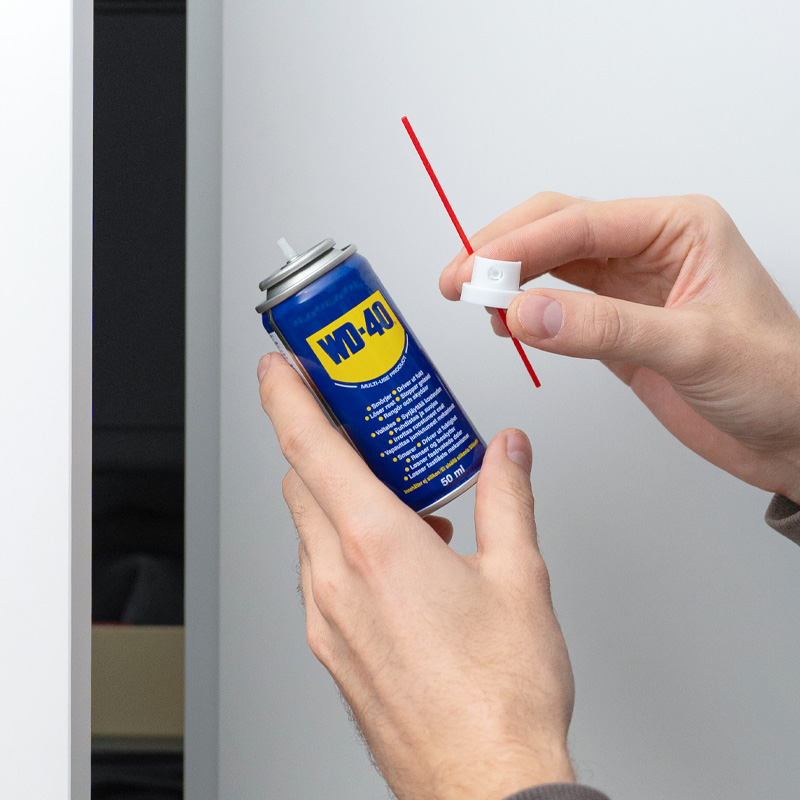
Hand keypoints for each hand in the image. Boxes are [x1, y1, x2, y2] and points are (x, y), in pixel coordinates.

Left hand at [258, 353, 575, 799]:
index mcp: (377, 547)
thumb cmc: (499, 698)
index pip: (310, 448)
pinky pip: (319, 575)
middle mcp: (336, 581)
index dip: (286, 396)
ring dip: (336, 498)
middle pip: (303, 483)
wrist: (483, 785)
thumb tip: (506, 453)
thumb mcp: (518, 577)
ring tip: (393, 496)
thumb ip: (506, 498)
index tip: (279, 366)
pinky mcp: (332, 650)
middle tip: (355, 423)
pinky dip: (341, 546)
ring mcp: (325, 620)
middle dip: (319, 442)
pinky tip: (392, 557)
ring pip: (308, 530)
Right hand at [441, 193, 799, 504]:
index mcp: (678, 229)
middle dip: (501, 250)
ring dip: (507, 279)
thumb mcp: (694, 348)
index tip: (477, 270)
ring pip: (549, 266)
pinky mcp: (614, 327)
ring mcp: (627, 289)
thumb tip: (526, 312)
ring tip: (473, 300)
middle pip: (555, 229)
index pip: (579, 223)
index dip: (520, 244)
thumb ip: (605, 328)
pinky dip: (523, 313)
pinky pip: (556, 308)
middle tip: (460, 280)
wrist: (794, 435)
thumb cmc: (779, 379)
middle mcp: (648, 250)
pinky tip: (506, 324)